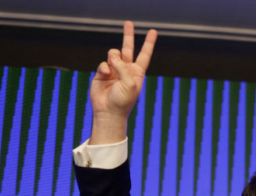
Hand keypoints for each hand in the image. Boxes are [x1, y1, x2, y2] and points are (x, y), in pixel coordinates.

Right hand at [89, 21, 157, 144]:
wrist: (109, 112)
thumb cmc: (123, 101)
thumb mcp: (130, 83)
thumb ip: (123, 67)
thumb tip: (112, 55)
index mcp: (138, 72)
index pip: (145, 54)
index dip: (149, 43)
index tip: (153, 32)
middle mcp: (126, 70)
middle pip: (128, 48)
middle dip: (128, 35)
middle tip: (128, 22)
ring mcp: (114, 71)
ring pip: (113, 54)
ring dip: (113, 57)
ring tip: (112, 67)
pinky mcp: (102, 73)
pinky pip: (103, 63)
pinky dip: (104, 67)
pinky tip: (105, 75)